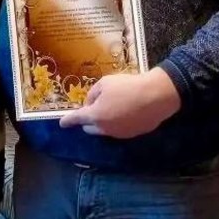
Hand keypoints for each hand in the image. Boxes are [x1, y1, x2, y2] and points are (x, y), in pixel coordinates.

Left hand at [58, 68, 180, 138]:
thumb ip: (93, 93)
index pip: (77, 119)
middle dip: (88, 119)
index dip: (68, 121)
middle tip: (97, 105)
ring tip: (115, 105)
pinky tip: (127, 111)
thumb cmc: (128, 86)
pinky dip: (118, 123)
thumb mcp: (105, 83)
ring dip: (104, 121)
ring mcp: (119, 134)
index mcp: (95, 115)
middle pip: (89, 127)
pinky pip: (119, 130)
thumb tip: (91, 103)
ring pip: (104, 130)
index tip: (62, 123)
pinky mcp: (132, 135)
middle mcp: (105, 129)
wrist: (156, 96)